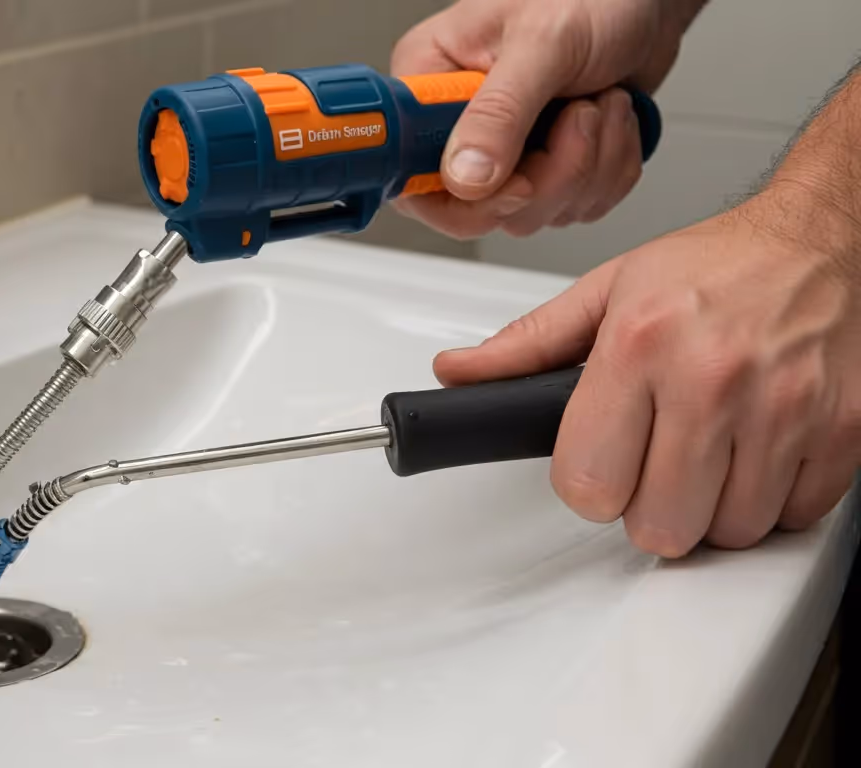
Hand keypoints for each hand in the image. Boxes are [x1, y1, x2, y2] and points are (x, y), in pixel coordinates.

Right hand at [390, 0, 701, 238]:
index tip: (512, 175)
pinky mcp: (546, 168)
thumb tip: (464, 176)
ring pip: (531, 212)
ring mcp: (504, 154)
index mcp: (430, 88)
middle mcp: (459, 127)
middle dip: (549, 176)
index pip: (409, 174)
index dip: (460, 196)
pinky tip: (610, 123)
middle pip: (478, 208)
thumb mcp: (542, 44)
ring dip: (590, 166)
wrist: (645, 2)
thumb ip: (499, 112)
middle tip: (576, 117)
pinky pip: (572, 208)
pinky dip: (609, 171)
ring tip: (600, 104)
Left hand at [433, 190, 860, 556]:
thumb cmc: (717, 265)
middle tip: (656, 466)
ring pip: (726, 533)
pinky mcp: (843, 431)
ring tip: (709, 457)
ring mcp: (785, 408)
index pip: (586, 483)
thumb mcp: (608, 290)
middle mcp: (712, 378)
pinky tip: (758, 455)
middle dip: (647, 508)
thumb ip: (527, 345)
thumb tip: (458, 374)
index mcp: (639, 344)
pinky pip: (792, 519)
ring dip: (711, 511)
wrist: (826, 237)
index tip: (600, 466)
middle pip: (657, 525)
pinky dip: (772, 503)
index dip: (587, 485)